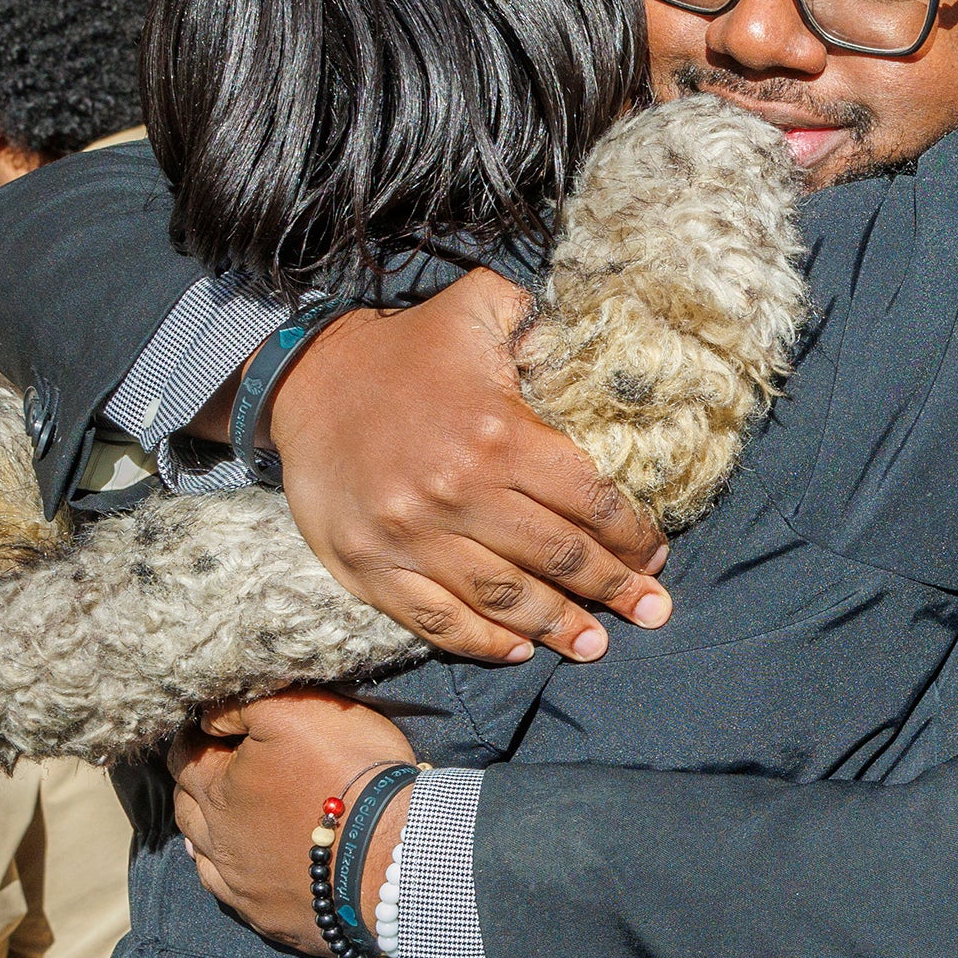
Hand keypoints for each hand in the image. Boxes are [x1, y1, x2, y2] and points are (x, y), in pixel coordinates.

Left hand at [174, 691, 422, 956]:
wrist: (395, 854)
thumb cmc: (348, 774)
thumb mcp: (296, 710)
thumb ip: (242, 706)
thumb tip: (207, 718)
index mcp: (216, 788)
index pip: (186, 756)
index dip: (197, 738)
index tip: (212, 729)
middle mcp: (217, 840)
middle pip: (189, 807)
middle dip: (197, 785)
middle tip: (217, 770)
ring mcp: (243, 886)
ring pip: (205, 856)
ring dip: (207, 835)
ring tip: (219, 823)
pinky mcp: (272, 918)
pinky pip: (236, 898)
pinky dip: (234, 880)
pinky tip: (242, 874)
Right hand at [272, 270, 676, 662]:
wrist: (303, 381)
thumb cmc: (406, 351)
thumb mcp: (475, 308)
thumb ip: (536, 317)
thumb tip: (590, 333)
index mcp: (497, 433)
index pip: (588, 499)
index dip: (630, 535)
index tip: (654, 558)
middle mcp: (457, 492)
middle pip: (556, 556)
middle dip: (614, 589)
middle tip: (653, 612)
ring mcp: (411, 537)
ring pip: (504, 598)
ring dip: (558, 626)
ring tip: (595, 646)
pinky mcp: (369, 567)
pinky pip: (436, 620)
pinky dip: (482, 643)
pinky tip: (520, 650)